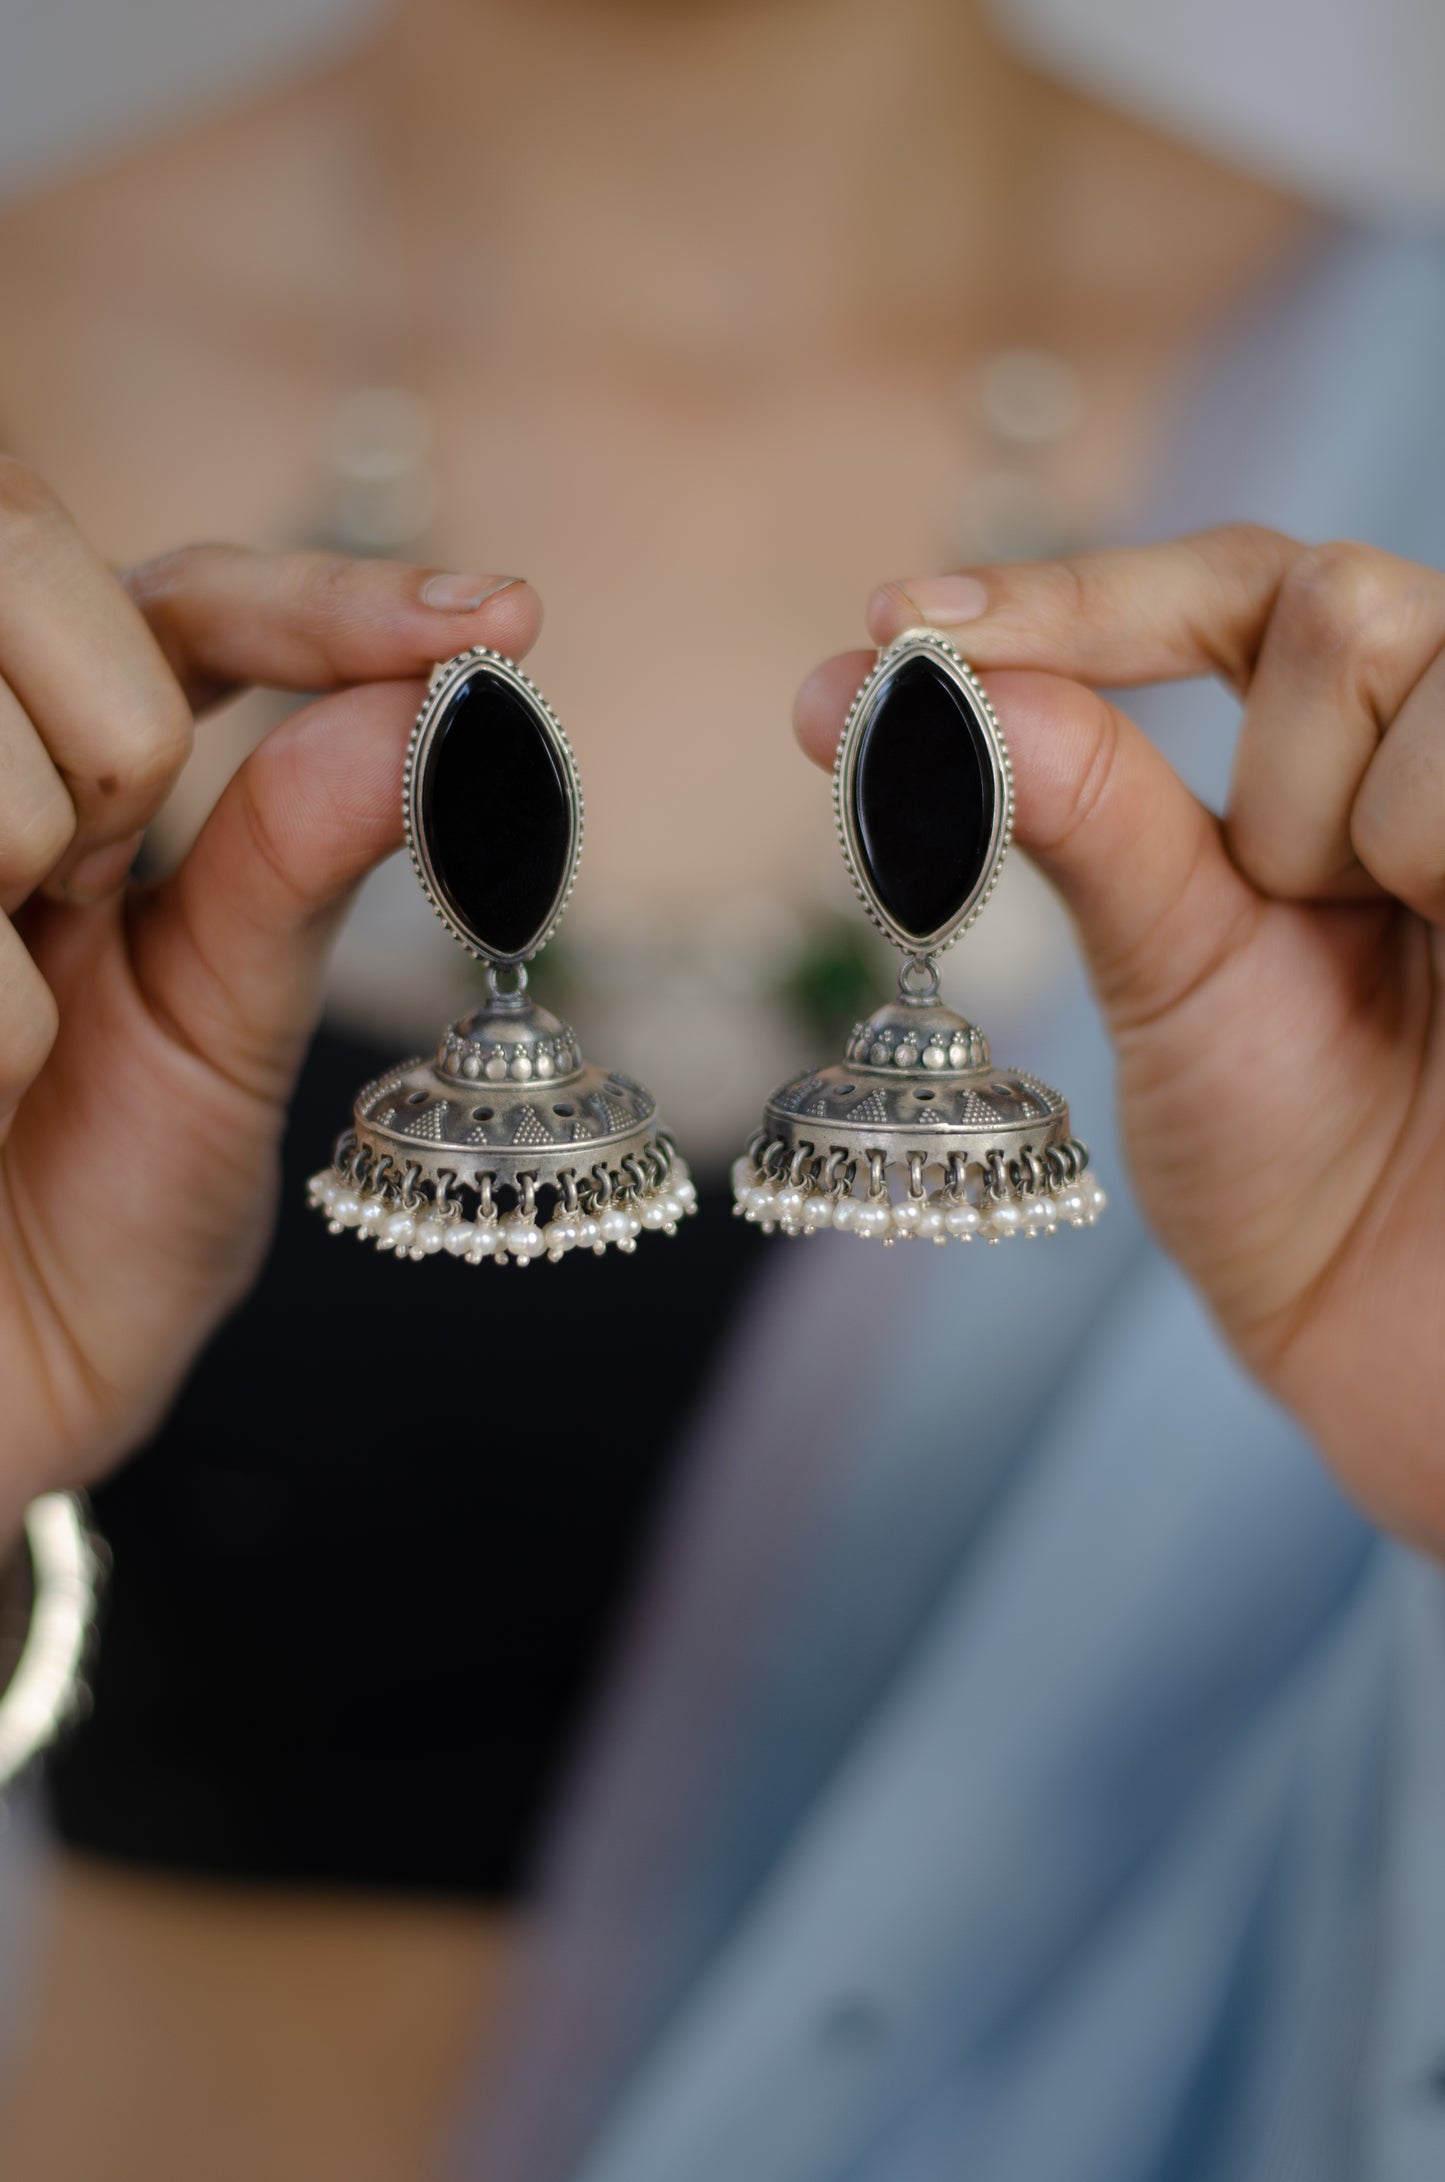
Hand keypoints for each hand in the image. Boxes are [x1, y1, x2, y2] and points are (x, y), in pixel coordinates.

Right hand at [0, 457, 539, 1531]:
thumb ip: (294, 856)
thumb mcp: (221, 1036)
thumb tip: (444, 698)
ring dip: (13, 947)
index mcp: (71, 776)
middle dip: (103, 747)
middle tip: (71, 899)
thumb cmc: (96, 1221)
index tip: (502, 624)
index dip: (334, 598)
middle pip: (38, 568)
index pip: (196, 603)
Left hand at [796, 526, 1444, 1548]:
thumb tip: (856, 684)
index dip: (1074, 598)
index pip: (1228, 587)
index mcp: (1345, 755)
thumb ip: (1068, 808)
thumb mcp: (1168, 972)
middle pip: (1334, 600)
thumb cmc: (1293, 1156)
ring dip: (1361, 836)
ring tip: (1411, 970)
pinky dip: (1433, 854)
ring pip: (1410, 649)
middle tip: (1296, 916)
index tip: (902, 629)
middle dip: (1274, 782)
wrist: (1413, 1326)